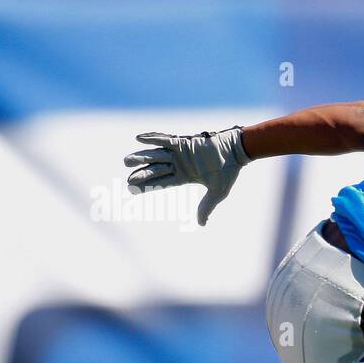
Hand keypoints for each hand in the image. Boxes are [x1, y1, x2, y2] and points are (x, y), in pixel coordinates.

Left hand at [124, 127, 251, 225]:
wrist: (236, 152)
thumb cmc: (228, 171)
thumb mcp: (217, 193)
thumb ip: (206, 207)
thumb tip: (201, 224)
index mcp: (185, 176)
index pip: (162, 182)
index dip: (147, 186)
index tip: (132, 190)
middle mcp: (179, 164)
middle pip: (155, 170)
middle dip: (141, 174)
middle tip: (128, 180)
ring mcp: (179, 153)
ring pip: (156, 156)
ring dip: (142, 158)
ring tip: (127, 161)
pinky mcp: (183, 142)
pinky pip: (164, 140)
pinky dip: (152, 138)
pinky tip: (138, 139)